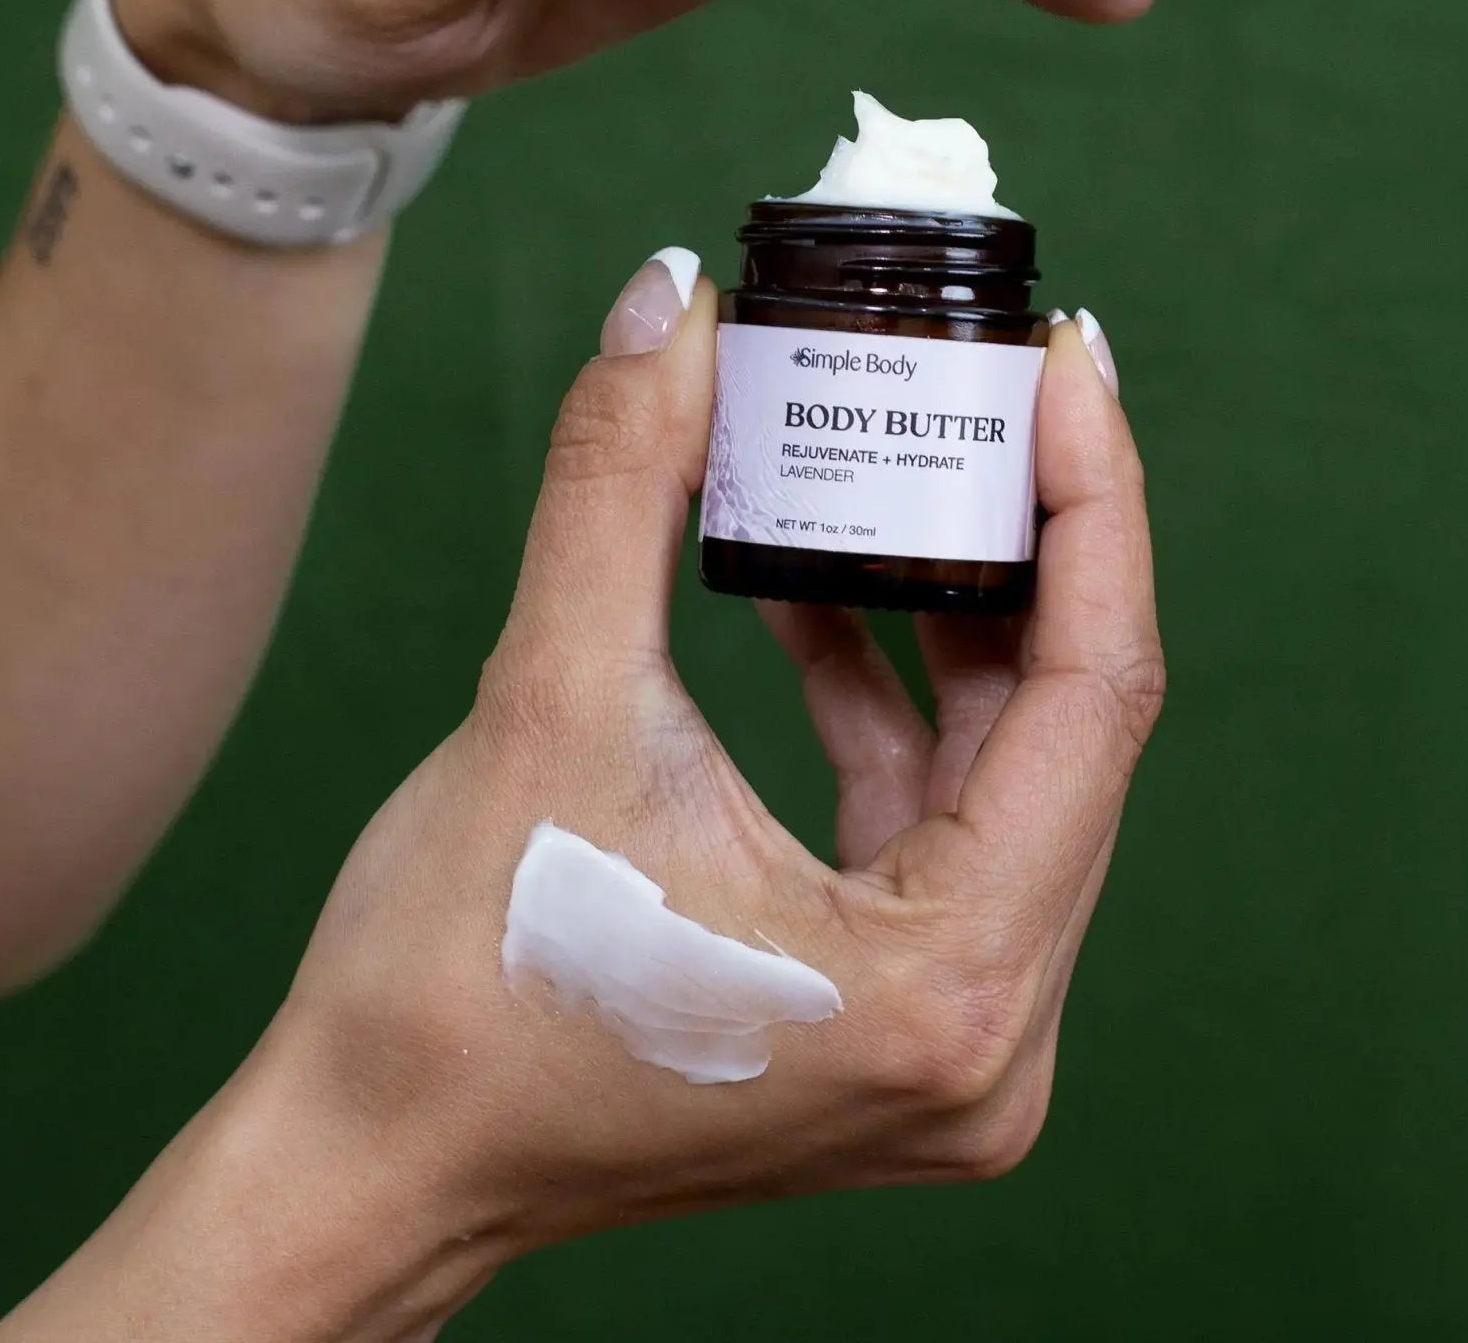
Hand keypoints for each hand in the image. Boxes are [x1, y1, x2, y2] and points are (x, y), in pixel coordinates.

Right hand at [212, 262, 1155, 1331]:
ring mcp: (950, 1042)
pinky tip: (811, 592)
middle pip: (1068, 728)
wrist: (371, 1163)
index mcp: (946, 984)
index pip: (1096, 692)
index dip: (1090, 498)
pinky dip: (887, 701)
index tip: (1062, 354)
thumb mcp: (548, 702)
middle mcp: (989, 1036)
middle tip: (981, 383)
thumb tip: (667, 305)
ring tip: (891, 464)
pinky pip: (937, 823)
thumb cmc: (453, 982)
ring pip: (1005, 771)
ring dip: (948, 614)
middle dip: (1025, 538)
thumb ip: (618, 482)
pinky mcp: (893, 1024)